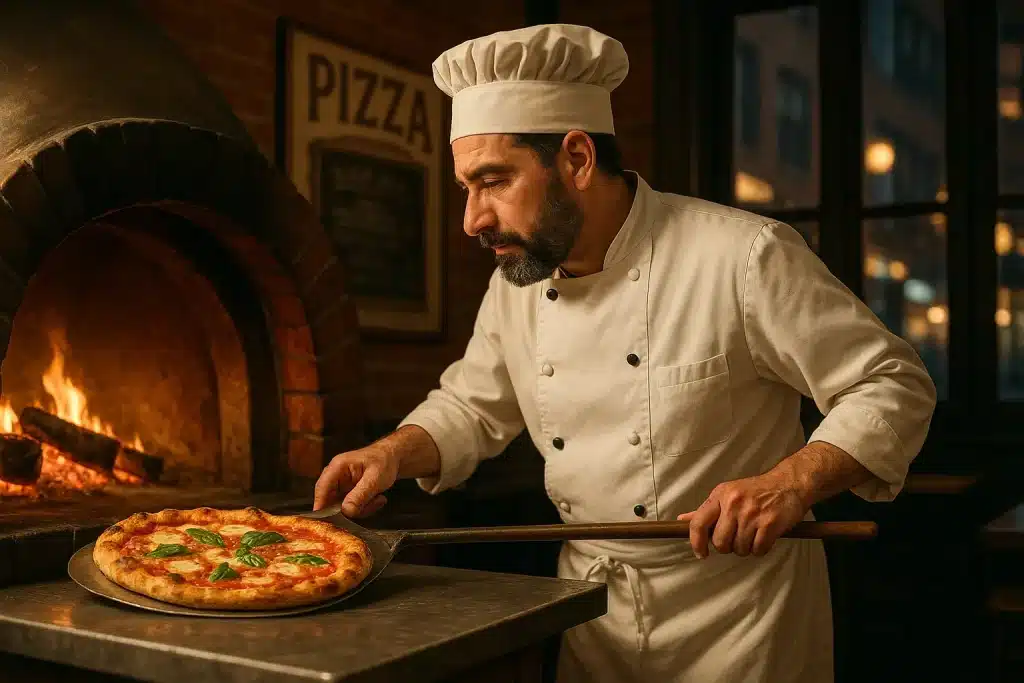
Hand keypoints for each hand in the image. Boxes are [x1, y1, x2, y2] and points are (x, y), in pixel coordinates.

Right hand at [313, 444, 398, 516]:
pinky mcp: (346, 494)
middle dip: (349, 509)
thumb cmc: (383, 462)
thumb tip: (346, 511)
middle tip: (369, 506)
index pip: (322, 487)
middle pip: (330, 501)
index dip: (320, 504)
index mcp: (338, 466)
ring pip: (341, 508)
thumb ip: (360, 495)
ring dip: (360, 509)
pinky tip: (376, 499)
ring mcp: (340, 486)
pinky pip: (349, 508)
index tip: (325, 521)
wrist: (392, 459)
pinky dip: (363, 508)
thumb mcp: (374, 479)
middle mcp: (335, 476)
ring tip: (377, 499)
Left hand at [676, 473, 808, 558]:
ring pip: (739, 548)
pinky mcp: (770, 524)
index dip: (696, 542)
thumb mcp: (727, 494)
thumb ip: (705, 510)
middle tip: (737, 538)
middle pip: (720, 542)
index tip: (701, 553)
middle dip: (728, 546)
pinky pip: (758, 550)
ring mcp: (752, 514)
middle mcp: (733, 503)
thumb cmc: (755, 491)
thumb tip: (682, 521)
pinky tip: (763, 537)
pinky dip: (760, 549)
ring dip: (745, 548)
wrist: (788, 484)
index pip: (698, 523)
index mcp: (720, 495)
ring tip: (753, 534)